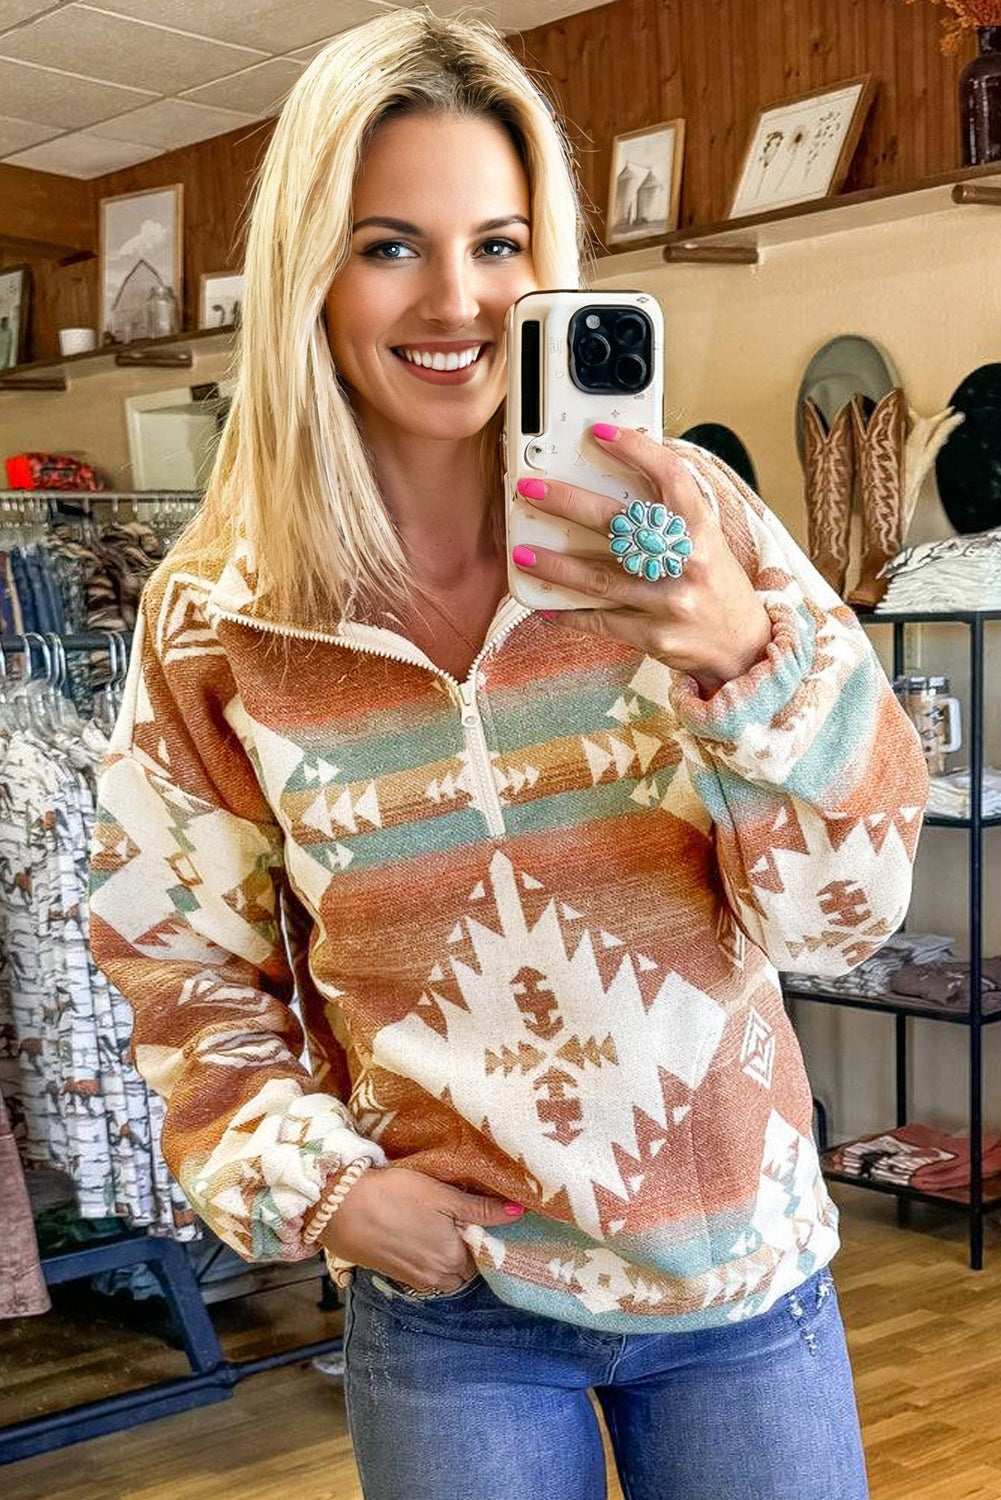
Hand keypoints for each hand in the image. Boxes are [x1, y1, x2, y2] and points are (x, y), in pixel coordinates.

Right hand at [320, 1166, 521, 1291]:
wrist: (340, 1208)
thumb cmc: (395, 1195)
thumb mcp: (442, 1196)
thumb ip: (481, 1209)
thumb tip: (520, 1214)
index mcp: (454, 1260)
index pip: (482, 1258)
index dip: (480, 1238)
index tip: (476, 1219)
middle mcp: (436, 1277)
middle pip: (462, 1270)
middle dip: (463, 1251)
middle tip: (456, 1221)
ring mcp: (412, 1279)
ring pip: (441, 1273)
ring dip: (442, 1256)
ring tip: (436, 1226)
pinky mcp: (391, 1273)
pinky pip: (419, 1272)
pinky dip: (422, 1258)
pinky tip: (414, 1233)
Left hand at [512, 425, 771, 695]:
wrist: (743, 646)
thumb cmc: (716, 583)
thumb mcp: (706, 540)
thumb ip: (673, 513)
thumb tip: (627, 470)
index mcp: (702, 530)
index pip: (670, 477)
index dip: (636, 450)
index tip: (600, 434)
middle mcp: (687, 563)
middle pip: (619, 525)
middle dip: (568, 504)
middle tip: (530, 491)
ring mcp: (670, 603)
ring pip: (601, 579)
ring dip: (556, 566)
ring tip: (522, 554)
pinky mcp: (655, 637)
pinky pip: (602, 621)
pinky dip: (569, 612)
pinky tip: (543, 602)